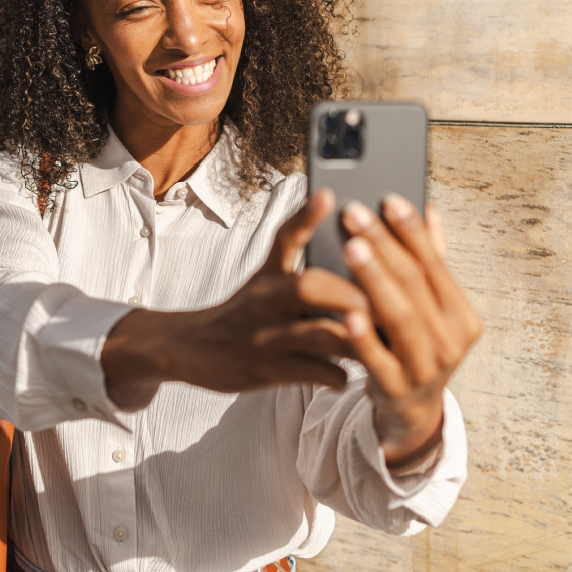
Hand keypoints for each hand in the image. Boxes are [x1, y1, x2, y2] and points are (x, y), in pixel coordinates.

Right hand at [102, 188, 367, 405]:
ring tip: (379, 340)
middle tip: (381, 301)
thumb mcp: (264, 279)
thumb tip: (348, 232)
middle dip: (351, 293)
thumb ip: (301, 260)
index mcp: (269, 273)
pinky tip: (351, 375)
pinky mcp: (267, 370)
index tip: (329, 196)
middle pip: (309, 286)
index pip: (286, 237)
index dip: (306, 216)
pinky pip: (313, 372)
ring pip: (318, 333)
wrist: (190, 349)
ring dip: (355, 337)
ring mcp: (266, 336)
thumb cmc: (246, 311)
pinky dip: (338, 375)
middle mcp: (265, 300)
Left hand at [340, 196, 481, 467]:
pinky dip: (364, 335)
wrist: (411, 413)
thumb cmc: (417, 348)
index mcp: (462, 316)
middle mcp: (451, 341)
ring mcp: (426, 368)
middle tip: (354, 212)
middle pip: (415, 284)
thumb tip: (428, 209)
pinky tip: (346, 311)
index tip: (388, 198)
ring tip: (350, 247)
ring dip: (375, 279)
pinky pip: (379, 358)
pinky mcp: (397, 389)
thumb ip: (430, 261)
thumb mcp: (430, 310)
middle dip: (384, 244)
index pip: (435, 264)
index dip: (411, 230)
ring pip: (400, 316)